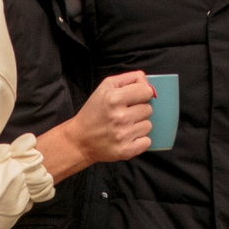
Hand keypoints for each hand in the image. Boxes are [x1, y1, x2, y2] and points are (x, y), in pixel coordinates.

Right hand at [37, 71, 156, 181]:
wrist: (80, 139)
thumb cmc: (94, 111)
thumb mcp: (105, 86)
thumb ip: (129, 78)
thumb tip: (148, 83)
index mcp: (114, 98)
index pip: (146, 91)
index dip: (142, 94)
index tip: (134, 99)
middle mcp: (119, 117)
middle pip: (148, 109)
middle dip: (138, 110)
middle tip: (124, 114)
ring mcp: (123, 135)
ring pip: (148, 126)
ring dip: (138, 126)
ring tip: (124, 126)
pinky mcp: (126, 150)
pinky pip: (147, 142)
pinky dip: (139, 140)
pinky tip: (127, 137)